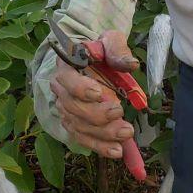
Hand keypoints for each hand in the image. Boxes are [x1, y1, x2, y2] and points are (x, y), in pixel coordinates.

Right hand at [49, 30, 138, 158]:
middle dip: (97, 115)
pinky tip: (116, 151)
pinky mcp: (74, 123)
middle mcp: (61, 91)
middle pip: (73, 108)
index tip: (99, 93)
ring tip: (125, 134)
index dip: (80, 88)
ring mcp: (66, 109)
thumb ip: (117, 50)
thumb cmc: (100, 50)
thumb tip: (131, 65)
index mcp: (66, 67)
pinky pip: (83, 139)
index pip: (67, 80)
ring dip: (102, 134)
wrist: (92, 61)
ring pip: (79, 127)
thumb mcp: (110, 41)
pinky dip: (99, 147)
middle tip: (120, 113)